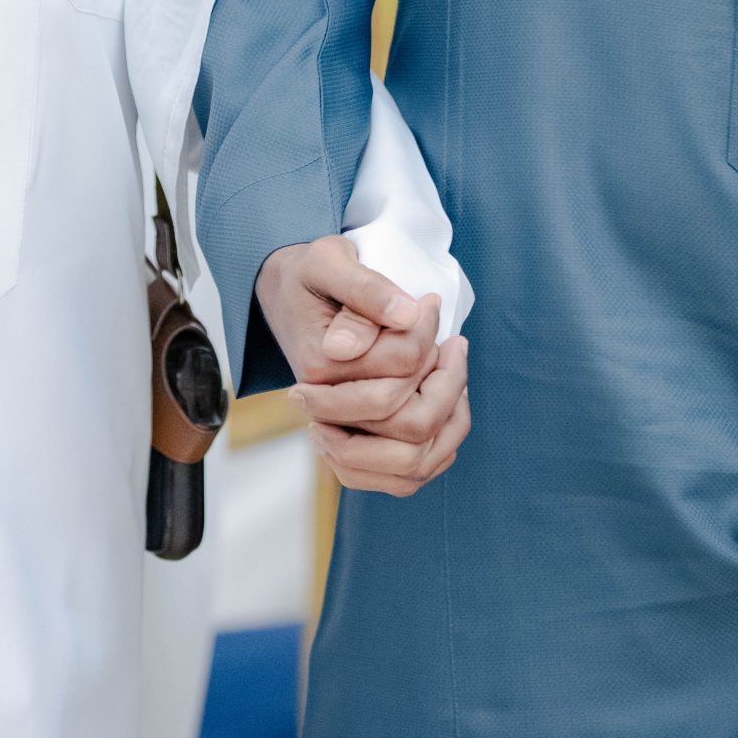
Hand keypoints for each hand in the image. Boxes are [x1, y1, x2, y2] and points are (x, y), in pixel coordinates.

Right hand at [257, 236, 468, 498]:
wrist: (284, 297)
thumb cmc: (310, 276)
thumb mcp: (330, 260)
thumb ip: (365, 289)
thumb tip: (405, 317)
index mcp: (319, 364)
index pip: (399, 366)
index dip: (427, 335)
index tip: (431, 304)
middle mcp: (326, 409)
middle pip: (411, 422)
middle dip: (449, 381)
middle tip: (454, 343)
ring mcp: (338, 434)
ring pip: (413, 460)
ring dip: (450, 419)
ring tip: (453, 376)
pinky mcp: (351, 448)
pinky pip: (403, 476)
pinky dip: (437, 449)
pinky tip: (444, 408)